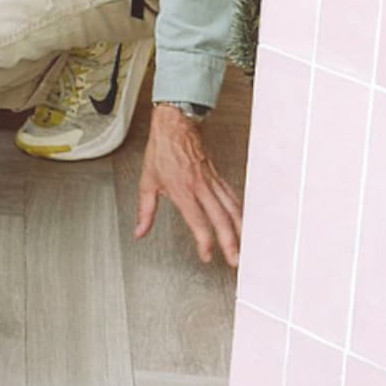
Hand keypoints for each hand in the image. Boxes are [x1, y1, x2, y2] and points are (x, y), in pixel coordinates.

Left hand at [134, 106, 242, 267]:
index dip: (204, 241)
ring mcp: (212, 182)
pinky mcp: (218, 177)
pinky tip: (243, 223)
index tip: (207, 255)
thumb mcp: (147, 182)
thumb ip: (145, 211)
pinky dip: (240, 213)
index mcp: (183, 189)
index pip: (198, 221)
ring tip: (245, 247)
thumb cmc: (162, 151)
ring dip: (240, 230)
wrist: (175, 126)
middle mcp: (201, 187)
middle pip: (221, 219)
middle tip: (235, 260)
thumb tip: (140, 230)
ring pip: (232, 209)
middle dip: (230, 242)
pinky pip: (233, 197)